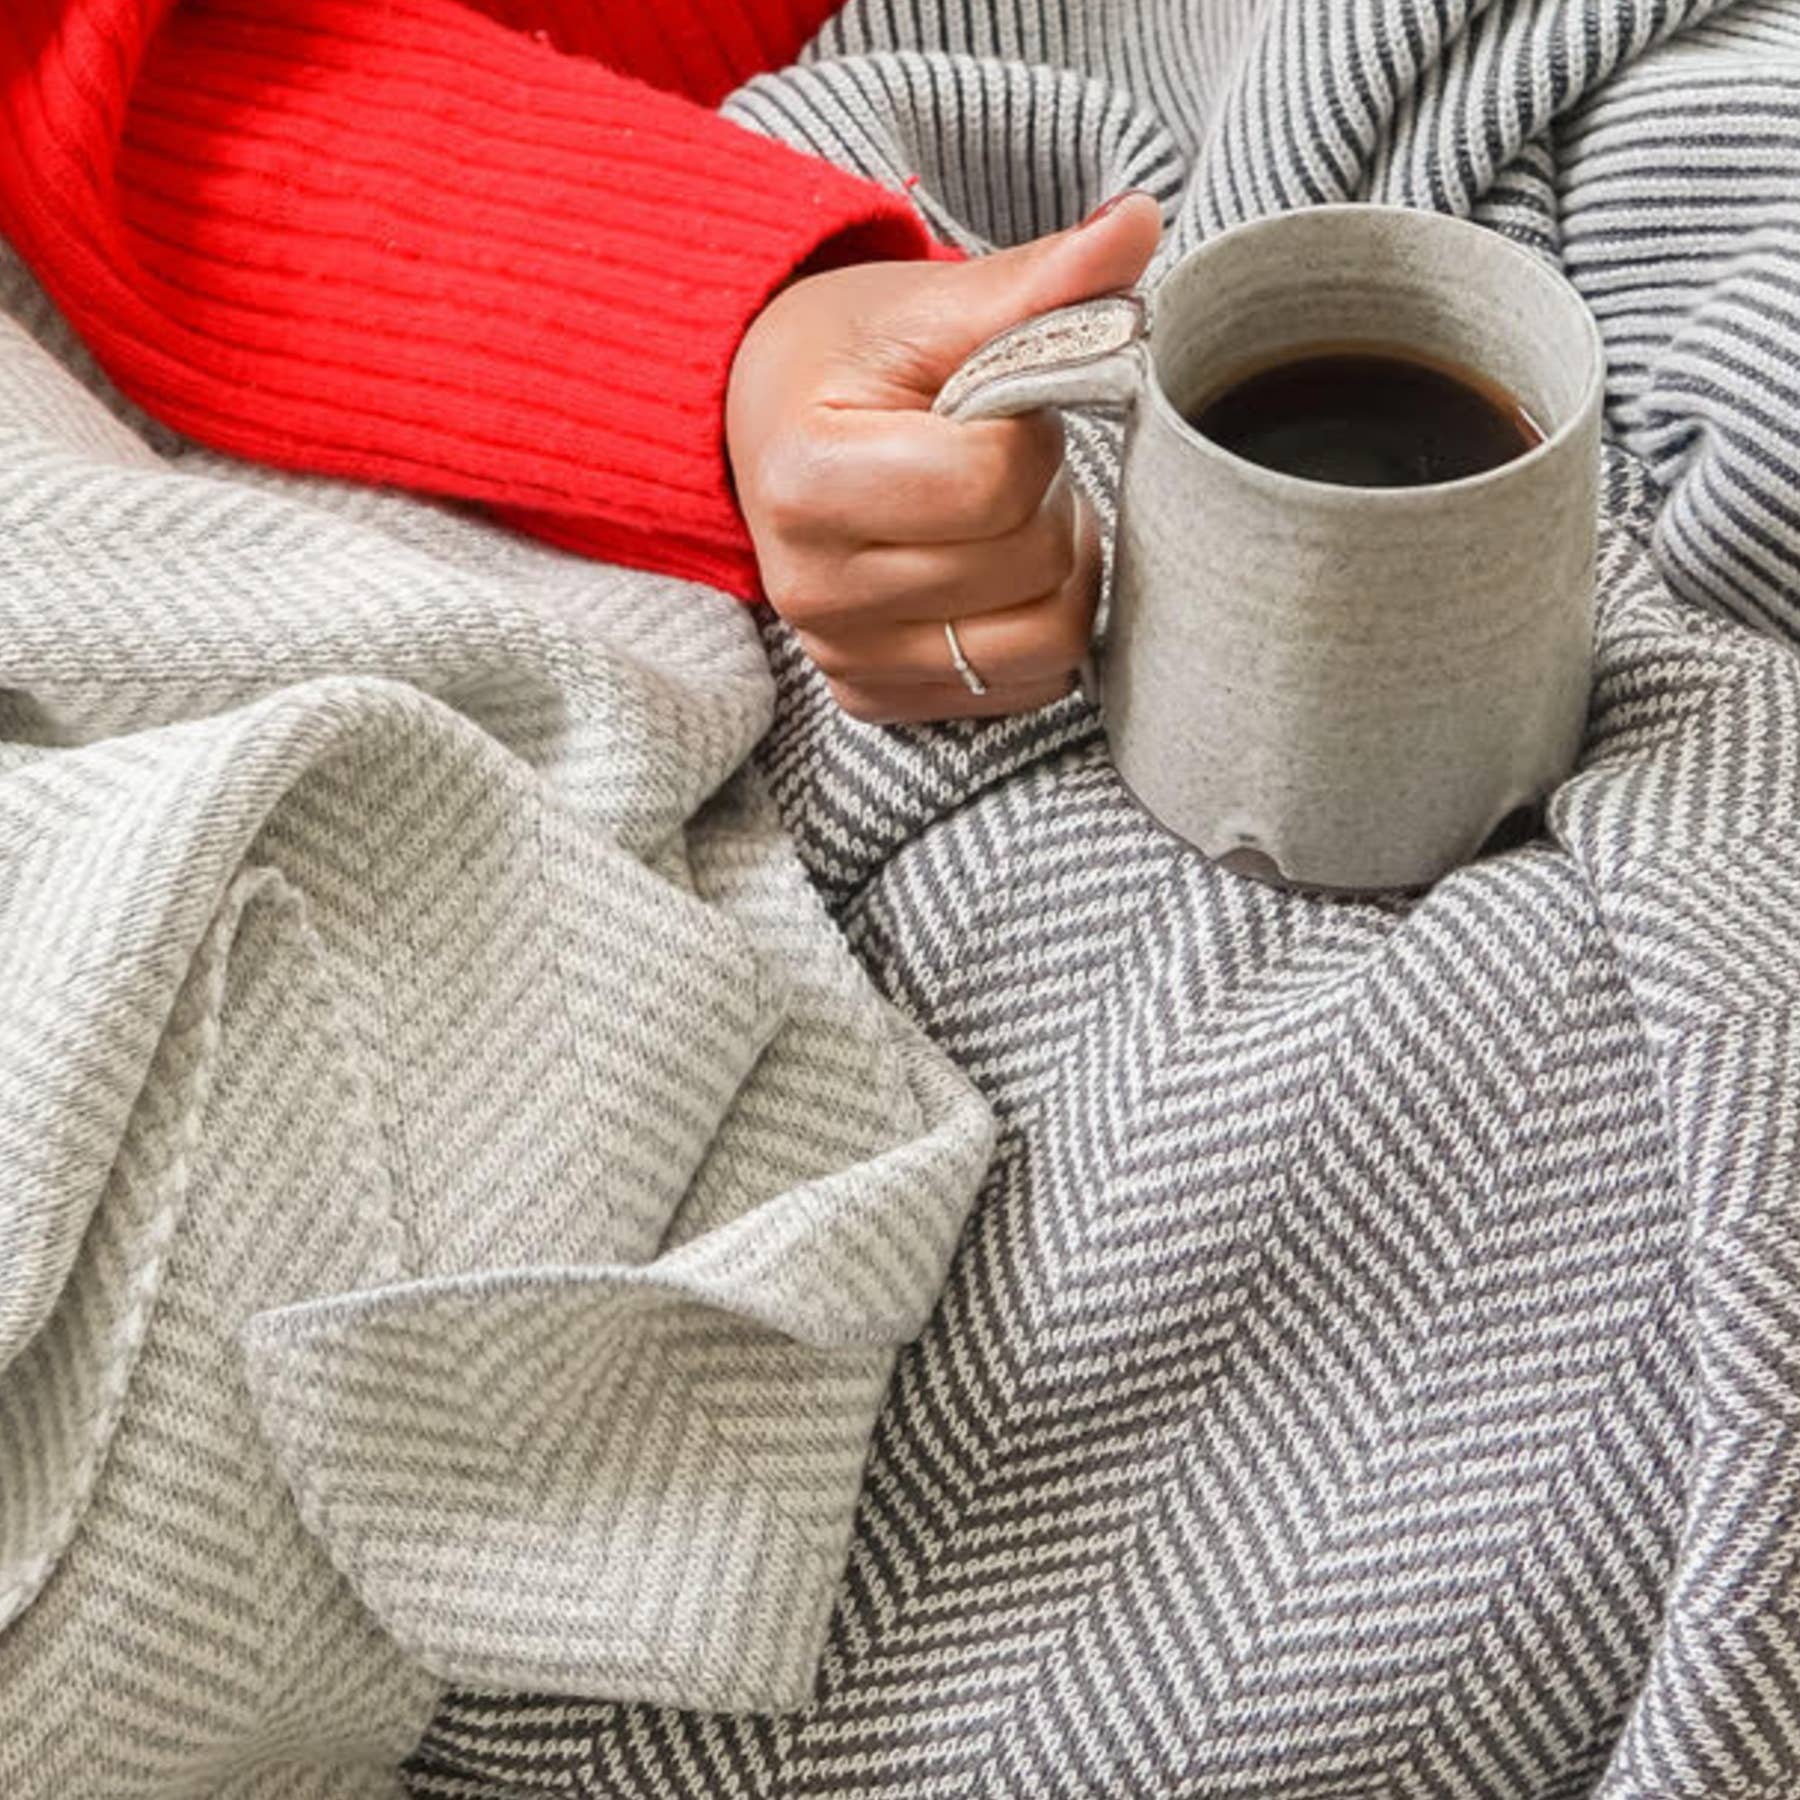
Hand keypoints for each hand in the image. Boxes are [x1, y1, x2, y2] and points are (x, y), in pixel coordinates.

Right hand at [726, 193, 1160, 722]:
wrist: (762, 425)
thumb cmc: (844, 361)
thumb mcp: (929, 308)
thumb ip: (1038, 281)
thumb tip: (1140, 223)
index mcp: (809, 481)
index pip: (996, 485)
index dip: (1033, 434)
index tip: (1001, 406)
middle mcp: (814, 590)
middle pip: (1030, 566)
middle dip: (1049, 499)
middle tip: (1011, 459)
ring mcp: (841, 655)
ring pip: (1041, 646)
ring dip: (1057, 574)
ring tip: (1014, 519)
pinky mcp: (871, 696)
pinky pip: (1016, 690)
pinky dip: (1031, 629)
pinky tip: (996, 574)